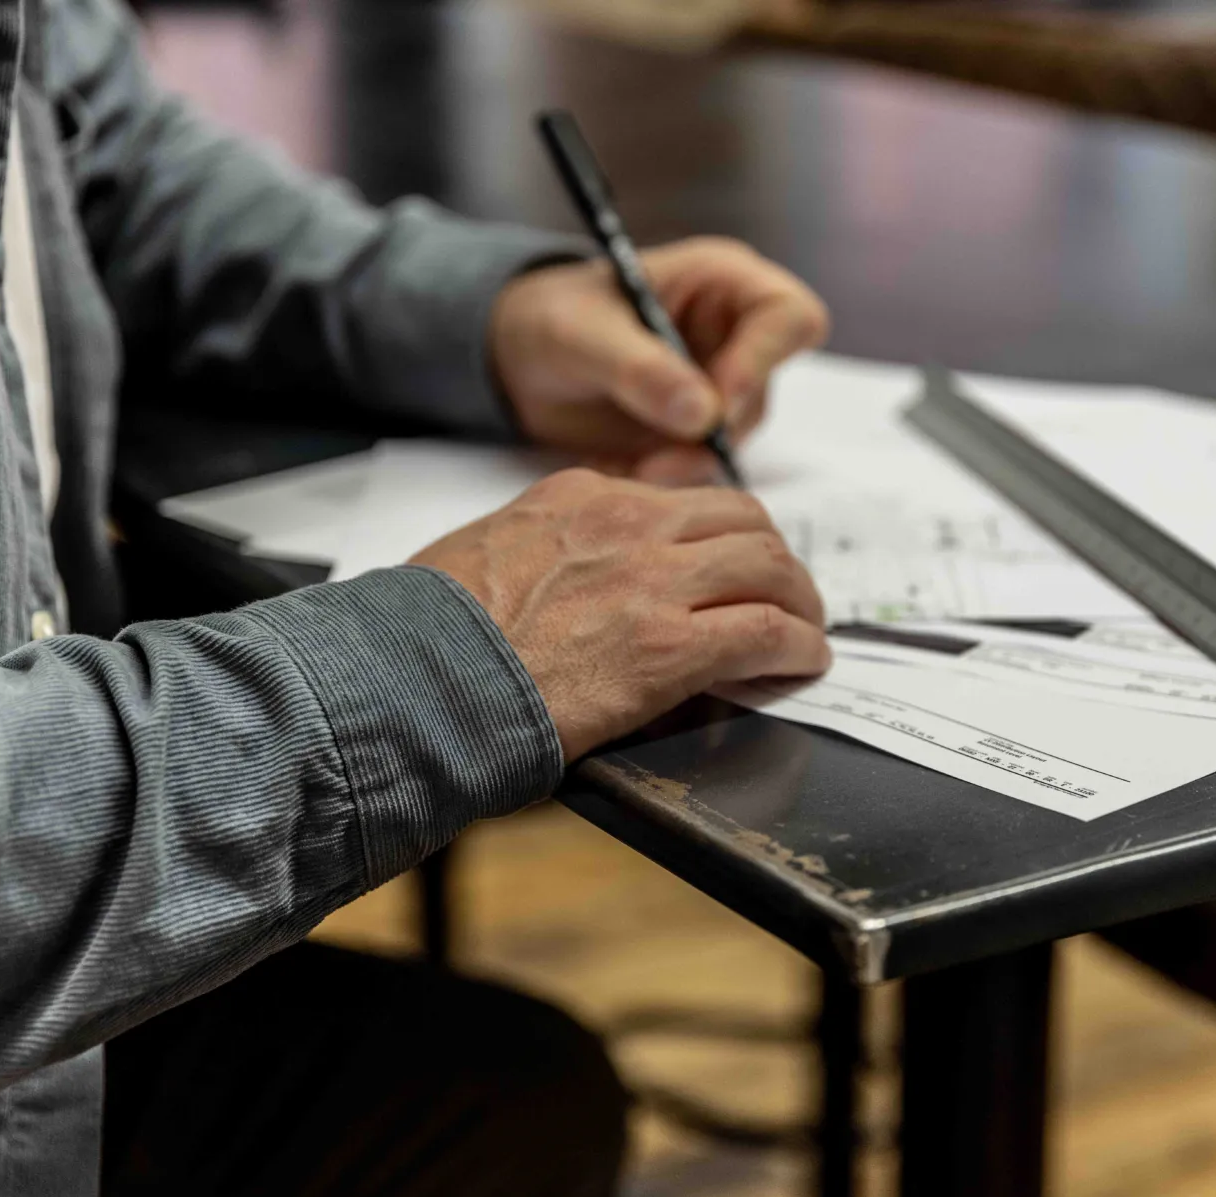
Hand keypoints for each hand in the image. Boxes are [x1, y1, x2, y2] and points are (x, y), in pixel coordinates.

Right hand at [411, 468, 829, 760]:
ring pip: (769, 567)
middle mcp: (626, 524)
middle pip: (742, 521)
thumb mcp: (484, 552)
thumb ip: (541, 549)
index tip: (729, 566)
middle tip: (785, 597)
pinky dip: (798, 647)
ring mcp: (652, 582)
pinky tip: (802, 664)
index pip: (681, 500)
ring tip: (804, 632)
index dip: (719, 537)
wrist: (411, 679)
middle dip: (773, 560)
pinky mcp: (669, 647)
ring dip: (799, 601)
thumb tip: (564, 579)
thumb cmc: (427, 633)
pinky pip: (767, 633)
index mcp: (580, 498)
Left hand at [489, 237, 828, 483]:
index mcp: (721, 281)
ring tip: (630, 467)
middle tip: (656, 460)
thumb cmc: (549, 319)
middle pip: (763, 390)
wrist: (519, 360)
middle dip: (713, 433)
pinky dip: (666, 476)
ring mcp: (720, 385)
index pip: (790, 317)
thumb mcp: (580, 335)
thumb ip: (639, 368)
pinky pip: (702, 464)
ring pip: (735, 437)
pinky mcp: (698, 431)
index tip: (714, 404)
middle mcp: (734, 333)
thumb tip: (703, 414)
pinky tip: (622, 469)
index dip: (763, 361)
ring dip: (686, 462)